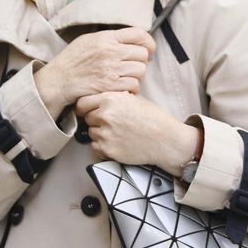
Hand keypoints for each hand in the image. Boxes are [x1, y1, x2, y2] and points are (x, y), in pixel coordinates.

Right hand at [34, 28, 154, 115]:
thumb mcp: (88, 40)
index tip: (148, 50)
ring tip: (125, 77)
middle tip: (133, 67)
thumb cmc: (72, 60)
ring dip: (136, 76)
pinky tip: (122, 87)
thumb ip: (110, 38)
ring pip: (140, 70)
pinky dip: (131, 88)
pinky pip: (133, 85)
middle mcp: (110, 51)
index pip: (139, 34)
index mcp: (106, 37)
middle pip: (142, 54)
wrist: (58, 80)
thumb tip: (131, 40)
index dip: (148, 43)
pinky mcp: (110, 86)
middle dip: (141, 61)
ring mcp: (111, 69)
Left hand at [74, 92, 198, 169]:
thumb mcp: (134, 99)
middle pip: (87, 118)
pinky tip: (116, 142)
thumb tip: (98, 99)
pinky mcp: (107, 150)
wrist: (165, 140)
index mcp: (110, 99)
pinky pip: (95, 147)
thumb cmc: (153, 118)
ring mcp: (105, 134)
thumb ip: (114, 98)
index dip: (85, 107)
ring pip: (91, 133)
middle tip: (109, 123)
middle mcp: (105, 115)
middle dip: (95, 120)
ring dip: (99, 133)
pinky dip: (102, 146)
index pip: (82, 102)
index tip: (87, 111)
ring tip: (117, 133)